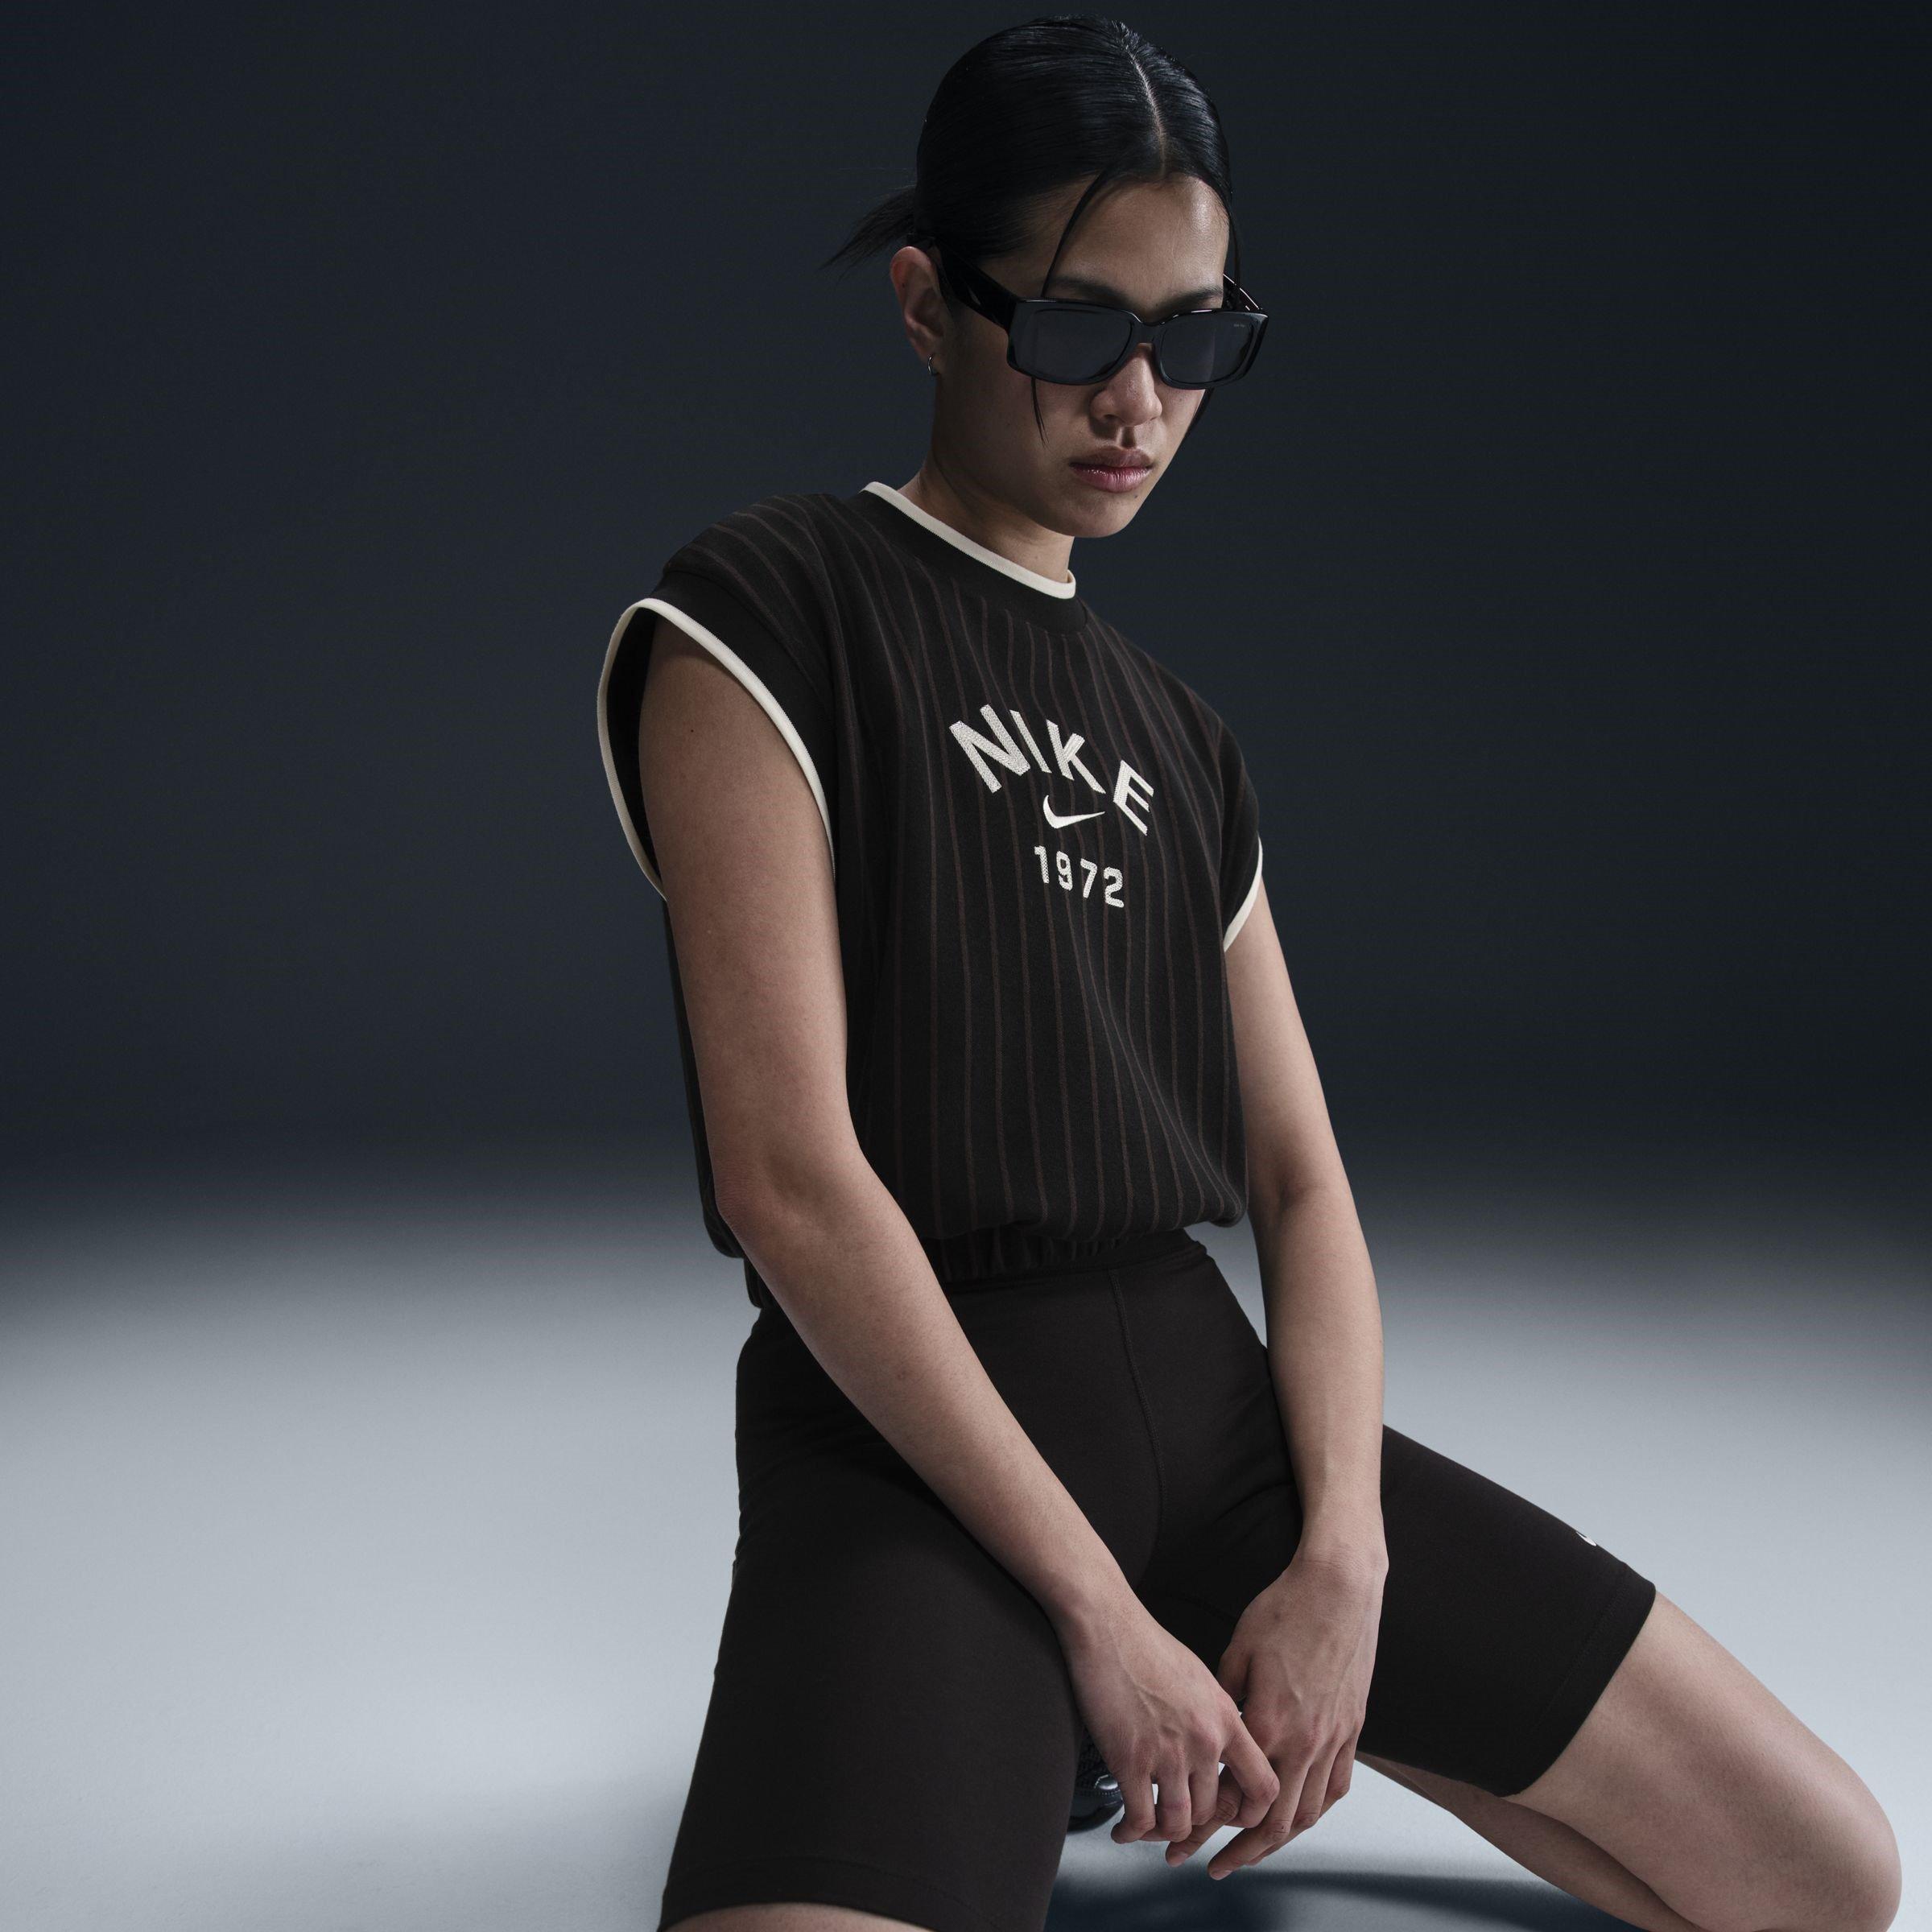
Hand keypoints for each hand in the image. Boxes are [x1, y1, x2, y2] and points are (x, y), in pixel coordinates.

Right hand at [1058, 1596, 1279, 1850]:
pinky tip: (1124, 1827)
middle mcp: (1204, 1739)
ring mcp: (1168, 1753)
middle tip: (1177, 1821)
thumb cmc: (1147, 1645)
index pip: (1263, 1785)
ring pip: (1179, 1822)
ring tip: (1149, 1827)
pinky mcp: (1131, 1760)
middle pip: (1214, 1812)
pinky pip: (1140, 1819)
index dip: (1251, 1812)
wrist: (1107, 1625)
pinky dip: (1131, 1831)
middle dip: (1195, 1823)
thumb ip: (1216, 1717)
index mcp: (1226, 1717)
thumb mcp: (1200, 1679)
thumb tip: (1220, 1749)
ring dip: (1163, 1833)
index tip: (1234, 1818)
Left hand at [1169, 1545, 1384, 1878]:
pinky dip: (1315, 1810)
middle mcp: (1305, 1742)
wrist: (1340, 1587)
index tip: (1184, 1834)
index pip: (1234, 1794)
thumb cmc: (1285, 1610)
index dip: (1207, 1822)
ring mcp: (1333, 1739)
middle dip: (1240, 1852)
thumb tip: (1208, 1732)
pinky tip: (1299, 1816)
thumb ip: (1223, 1700)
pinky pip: (1336, 1787)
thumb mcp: (1239, 1650)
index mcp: (1269, 1724)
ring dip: (1278, 1842)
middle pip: (1273, 1823)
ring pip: (1308, 1814)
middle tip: (1213, 1866)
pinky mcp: (1353, 1729)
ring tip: (1253, 1853)